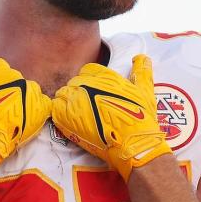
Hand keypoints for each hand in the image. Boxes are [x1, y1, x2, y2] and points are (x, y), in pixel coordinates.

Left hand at [52, 54, 171, 179]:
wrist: (132, 144)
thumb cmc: (141, 119)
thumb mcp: (145, 91)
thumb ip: (142, 71)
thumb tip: (143, 57)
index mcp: (103, 75)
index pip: (87, 71)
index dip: (90, 82)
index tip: (95, 95)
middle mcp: (87, 83)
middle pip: (74, 82)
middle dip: (79, 93)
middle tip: (88, 109)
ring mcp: (74, 99)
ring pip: (63, 94)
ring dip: (69, 103)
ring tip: (80, 118)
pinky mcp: (65, 116)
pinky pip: (55, 108)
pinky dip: (60, 114)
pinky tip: (70, 123)